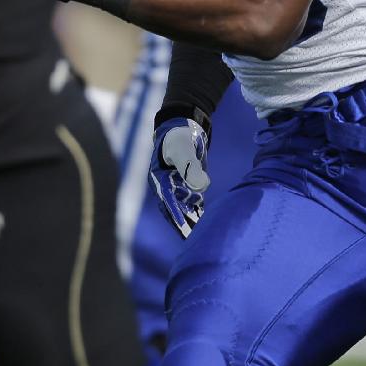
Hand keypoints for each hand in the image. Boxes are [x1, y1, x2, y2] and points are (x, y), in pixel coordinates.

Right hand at [150, 113, 209, 237]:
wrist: (184, 125)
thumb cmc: (179, 136)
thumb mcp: (183, 149)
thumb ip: (190, 167)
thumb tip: (200, 187)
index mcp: (160, 179)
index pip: (168, 202)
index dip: (176, 217)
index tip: (184, 231)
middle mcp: (167, 186)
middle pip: (174, 209)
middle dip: (183, 224)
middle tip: (192, 241)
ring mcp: (178, 185)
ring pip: (184, 206)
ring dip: (191, 219)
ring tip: (201, 237)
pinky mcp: (189, 182)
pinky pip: (192, 200)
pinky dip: (198, 210)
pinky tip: (206, 221)